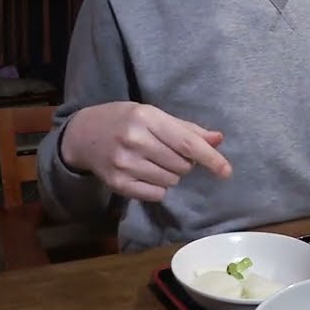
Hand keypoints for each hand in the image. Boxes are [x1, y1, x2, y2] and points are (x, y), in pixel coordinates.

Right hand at [60, 102, 232, 201]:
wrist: (83, 135)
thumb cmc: (124, 120)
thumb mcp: (152, 115)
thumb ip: (186, 129)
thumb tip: (218, 140)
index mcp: (146, 117)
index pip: (187, 143)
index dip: (210, 158)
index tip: (226, 171)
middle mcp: (135, 140)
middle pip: (182, 165)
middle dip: (183, 162)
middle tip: (166, 152)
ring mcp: (124, 164)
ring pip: (171, 180)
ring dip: (170, 174)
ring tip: (153, 161)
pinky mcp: (117, 183)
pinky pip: (156, 194)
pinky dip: (158, 187)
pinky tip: (144, 173)